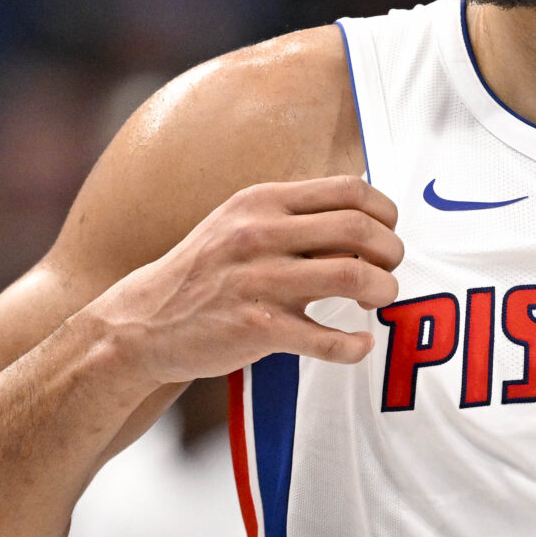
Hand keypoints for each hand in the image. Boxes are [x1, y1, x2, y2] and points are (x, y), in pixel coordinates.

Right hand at [87, 176, 402, 378]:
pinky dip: (354, 345)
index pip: (349, 191)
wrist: (145, 322)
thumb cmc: (207, 270)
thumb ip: (294, 212)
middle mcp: (260, 234)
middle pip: (360, 231)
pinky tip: (360, 345)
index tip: (388, 233)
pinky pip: (326, 339)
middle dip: (391, 253)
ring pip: (353, 278)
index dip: (385, 213)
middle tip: (390, 271)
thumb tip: (361, 201)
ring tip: (379, 301)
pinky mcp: (256, 329)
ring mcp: (257, 281)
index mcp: (262, 202)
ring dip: (383, 292)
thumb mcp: (239, 221)